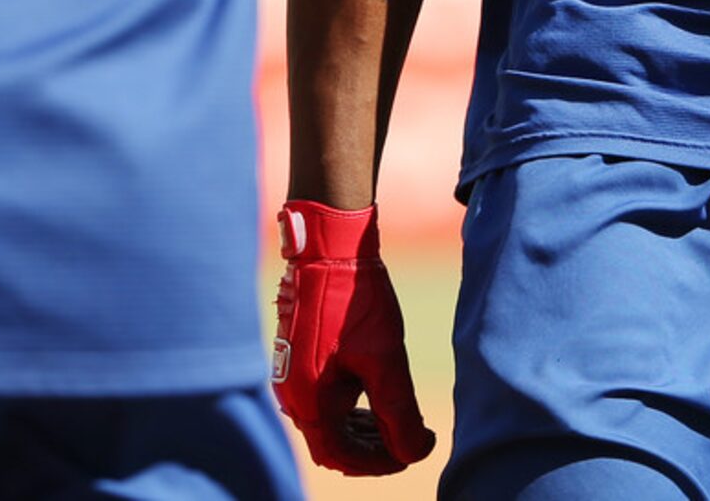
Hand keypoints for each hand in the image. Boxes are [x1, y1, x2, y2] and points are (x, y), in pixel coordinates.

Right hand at [272, 199, 435, 475]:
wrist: (330, 245)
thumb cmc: (355, 299)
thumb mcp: (385, 359)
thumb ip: (400, 412)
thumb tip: (416, 452)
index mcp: (308, 400)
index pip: (342, 455)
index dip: (379, 462)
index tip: (411, 452)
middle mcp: (293, 392)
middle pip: (333, 441)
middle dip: (373, 447)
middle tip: (408, 440)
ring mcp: (292, 372)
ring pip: (329, 419)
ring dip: (363, 427)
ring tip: (396, 420)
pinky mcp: (298, 354)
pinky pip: (323, 395)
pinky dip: (350, 404)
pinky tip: (375, 393)